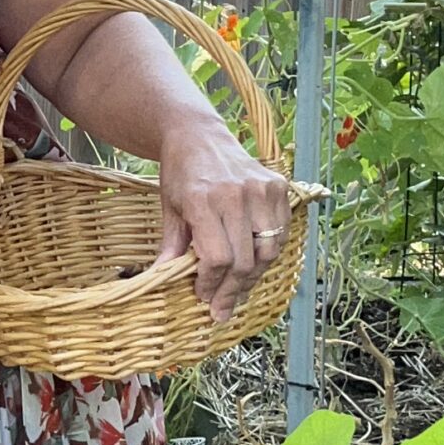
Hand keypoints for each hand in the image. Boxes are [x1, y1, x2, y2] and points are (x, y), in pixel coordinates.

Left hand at [156, 118, 293, 323]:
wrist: (199, 135)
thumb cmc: (180, 174)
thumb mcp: (169, 209)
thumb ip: (171, 246)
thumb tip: (163, 281)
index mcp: (203, 201)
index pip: (216, 259)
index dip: (211, 285)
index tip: (203, 297)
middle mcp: (236, 195)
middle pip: (244, 261)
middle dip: (232, 291)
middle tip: (222, 309)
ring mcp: (261, 190)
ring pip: (267, 252)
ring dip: (253, 277)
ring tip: (238, 289)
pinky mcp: (277, 186)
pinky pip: (280, 233)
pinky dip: (268, 253)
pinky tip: (253, 263)